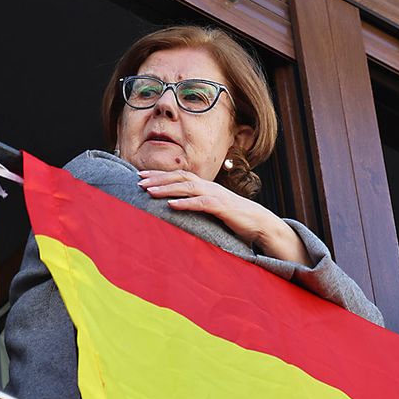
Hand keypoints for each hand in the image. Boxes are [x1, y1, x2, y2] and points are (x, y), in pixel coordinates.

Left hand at [138, 169, 307, 264]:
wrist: (260, 223)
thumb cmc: (235, 219)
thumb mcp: (213, 210)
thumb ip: (197, 207)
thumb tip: (177, 211)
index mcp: (206, 186)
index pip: (179, 175)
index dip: (160, 174)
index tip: (141, 175)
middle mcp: (209, 187)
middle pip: (179, 177)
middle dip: (157, 178)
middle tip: (138, 181)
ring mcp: (216, 195)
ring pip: (187, 187)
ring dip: (166, 189)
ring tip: (148, 192)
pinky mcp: (222, 207)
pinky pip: (200, 203)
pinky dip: (185, 203)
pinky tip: (171, 205)